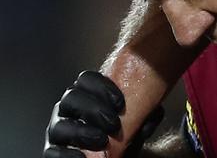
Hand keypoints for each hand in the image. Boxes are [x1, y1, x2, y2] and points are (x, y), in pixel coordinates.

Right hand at [44, 71, 163, 157]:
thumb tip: (151, 111)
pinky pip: (52, 153)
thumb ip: (147, 113)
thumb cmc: (126, 134)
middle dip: (92, 109)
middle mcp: (68, 110)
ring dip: (80, 133)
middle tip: (113, 124)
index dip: (101, 87)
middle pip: (70, 98)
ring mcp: (58, 131)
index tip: (120, 103)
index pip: (85, 79)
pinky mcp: (54, 151)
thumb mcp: (140, 121)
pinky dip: (66, 155)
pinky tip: (83, 157)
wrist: (117, 155)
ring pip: (58, 126)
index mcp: (87, 94)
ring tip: (102, 141)